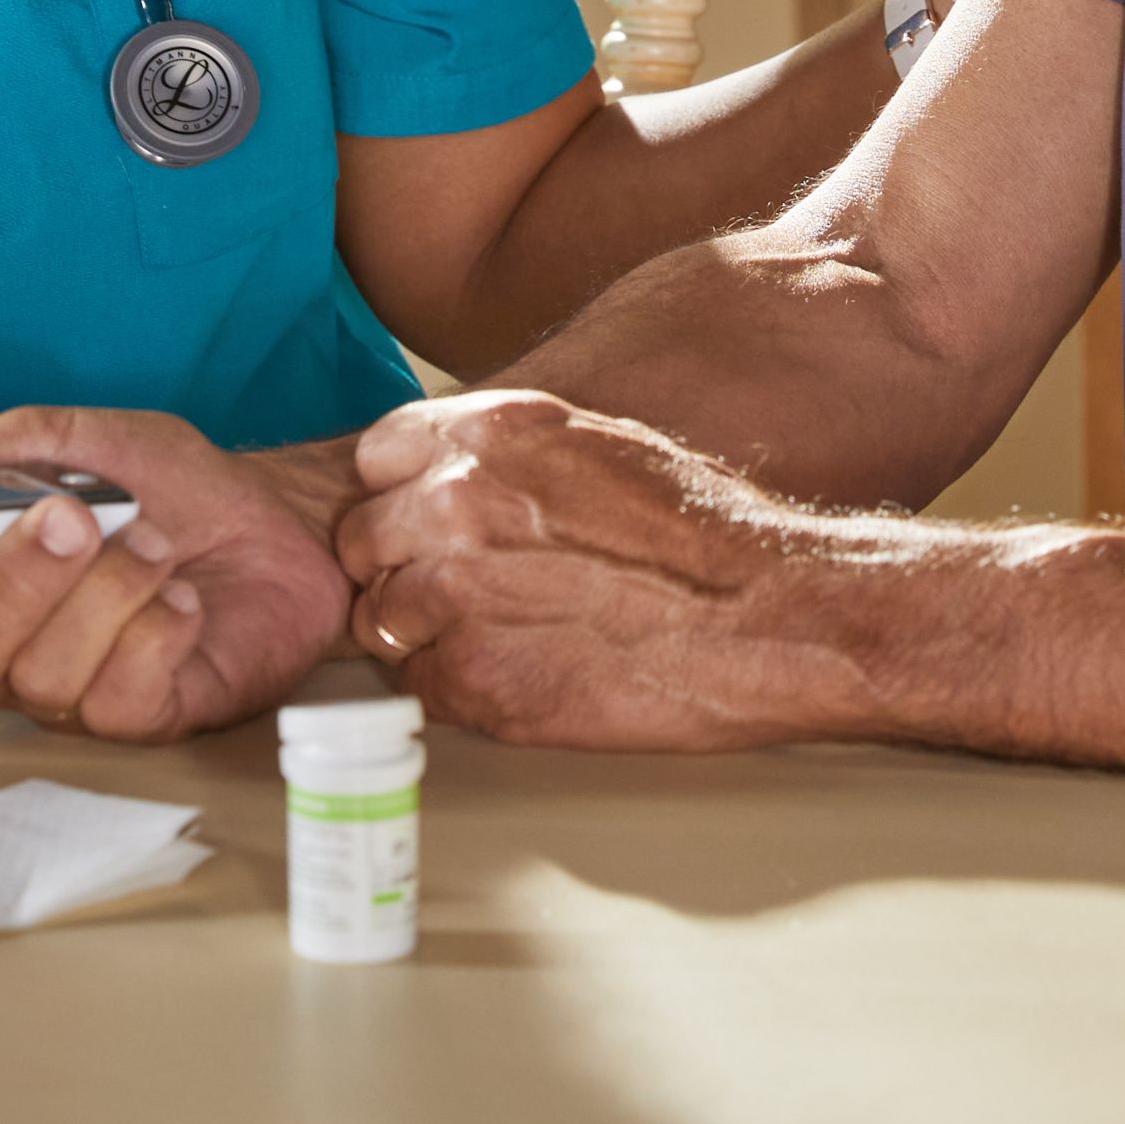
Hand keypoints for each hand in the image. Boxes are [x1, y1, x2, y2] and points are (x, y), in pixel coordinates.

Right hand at [0, 406, 354, 742]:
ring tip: (159, 543)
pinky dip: (155, 633)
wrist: (285, 518)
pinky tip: (185, 600)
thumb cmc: (170, 484)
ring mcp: (78, 693)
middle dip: (17, 582)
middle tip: (78, 517)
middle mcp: (14, 651)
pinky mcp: (147, 720)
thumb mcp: (67, 444)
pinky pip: (120, 699)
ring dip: (106, 595)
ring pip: (43, 676)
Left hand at [334, 390, 872, 749]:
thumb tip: (446, 478)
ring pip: (381, 621)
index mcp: (489, 433)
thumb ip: (507, 458)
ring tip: (505, 637)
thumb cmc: (701, 534)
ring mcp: (457, 594)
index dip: (399, 497)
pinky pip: (421, 687)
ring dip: (423, 635)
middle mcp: (456, 502)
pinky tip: (525, 674)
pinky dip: (459, 690)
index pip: (375, 460)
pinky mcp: (475, 681)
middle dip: (398, 569)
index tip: (426, 525)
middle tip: (461, 594)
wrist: (763, 616)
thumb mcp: (598, 445)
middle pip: (361, 543)